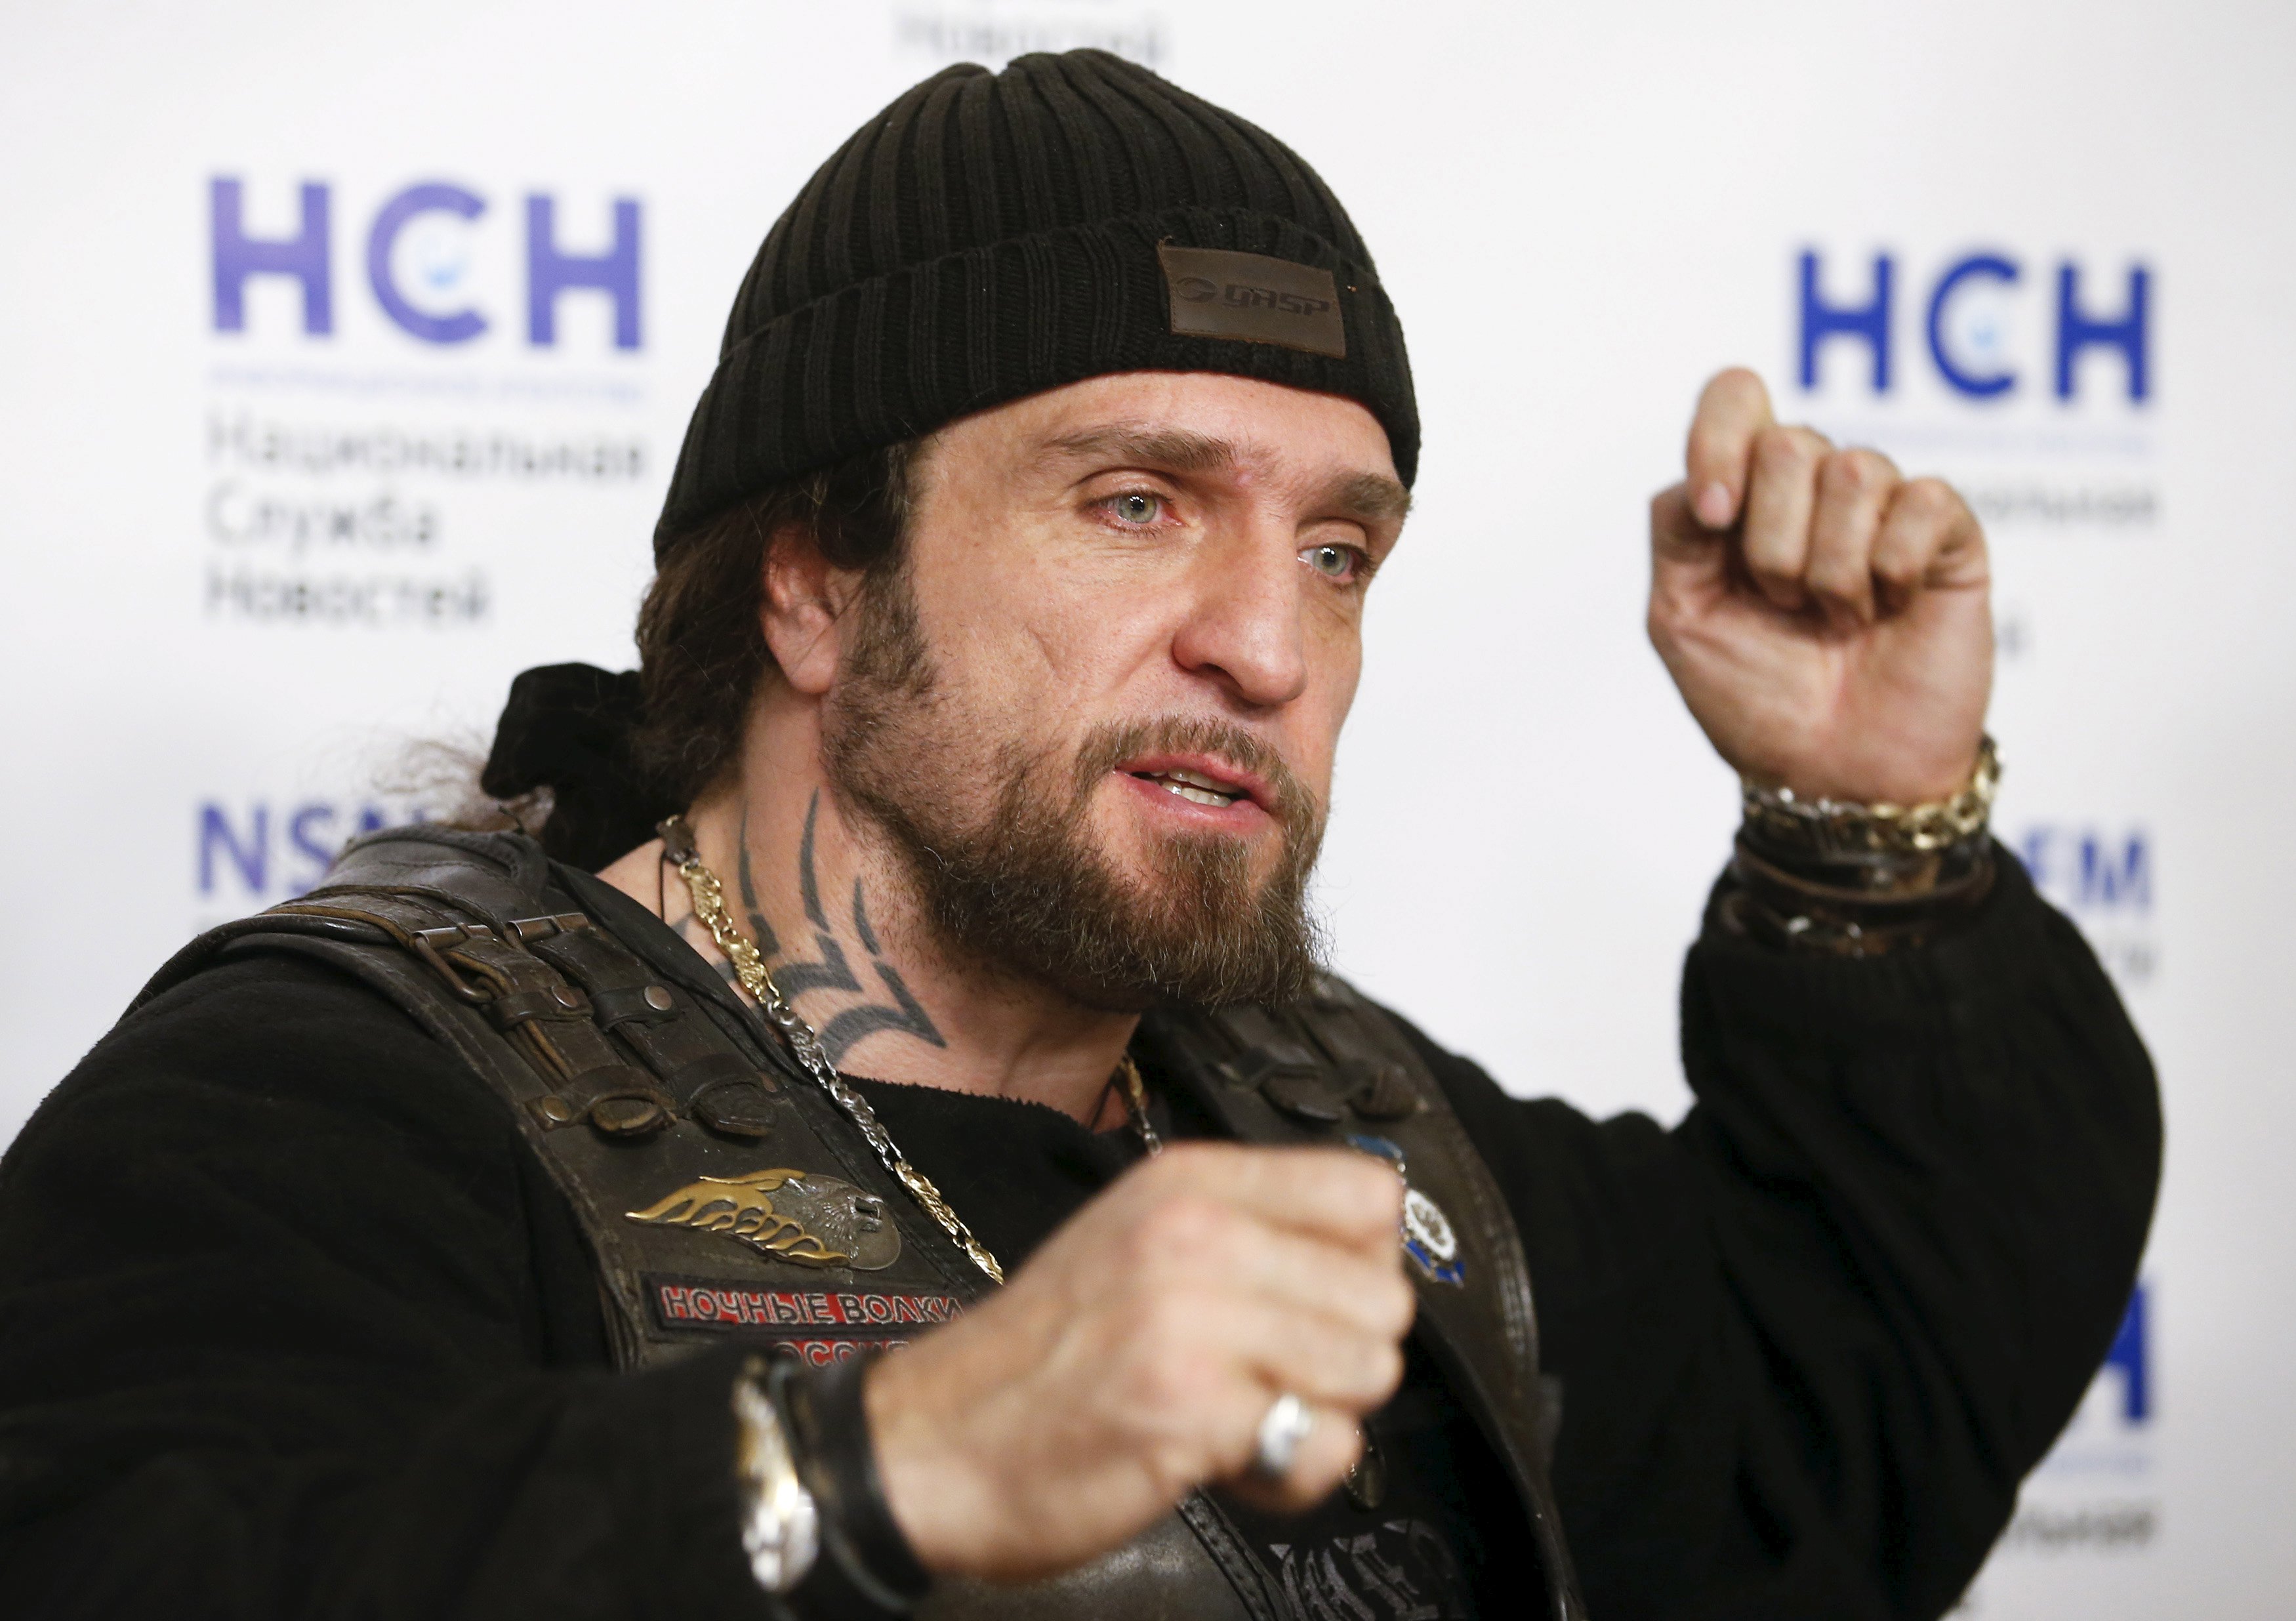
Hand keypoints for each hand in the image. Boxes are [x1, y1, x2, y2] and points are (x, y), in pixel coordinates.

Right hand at [863, 1142, 1412, 1581]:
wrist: (930, 1444)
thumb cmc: (1037, 1358)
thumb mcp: (1136, 1240)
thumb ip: (1245, 1230)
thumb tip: (1372, 1252)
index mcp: (1188, 1183)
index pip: (1369, 1192)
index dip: (1364, 1260)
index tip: (1317, 1300)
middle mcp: (1194, 1234)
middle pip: (1384, 1292)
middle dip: (1343, 1354)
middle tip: (1269, 1374)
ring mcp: (1191, 1317)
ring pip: (1368, 1368)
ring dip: (1320, 1414)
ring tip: (1244, 1414)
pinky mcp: (1189, 1406)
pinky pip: (1324, 1444)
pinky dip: (1289, 1475)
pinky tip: (1228, 1460)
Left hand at [1647, 368, 1992, 803]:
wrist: (1832, 776)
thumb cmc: (1755, 699)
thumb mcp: (1680, 617)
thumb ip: (1675, 530)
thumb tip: (1712, 478)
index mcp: (1747, 495)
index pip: (1736, 397)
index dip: (1719, 437)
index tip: (1715, 518)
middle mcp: (1815, 489)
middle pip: (1789, 442)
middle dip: (1772, 542)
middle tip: (1785, 604)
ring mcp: (1885, 509)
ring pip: (1855, 470)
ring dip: (1830, 568)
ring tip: (1837, 619)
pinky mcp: (1948, 537)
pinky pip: (1923, 500)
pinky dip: (1891, 568)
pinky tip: (1890, 610)